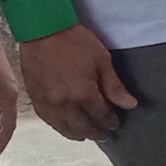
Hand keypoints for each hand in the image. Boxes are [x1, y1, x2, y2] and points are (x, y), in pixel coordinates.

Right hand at [18, 22, 136, 139]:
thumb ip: (114, 86)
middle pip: (83, 127)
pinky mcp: (35, 99)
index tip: (115, 123)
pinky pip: (48, 120)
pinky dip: (59, 126)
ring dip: (77, 134)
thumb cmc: (75, 42)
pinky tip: (65, 126)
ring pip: (64, 128)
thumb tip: (130, 105)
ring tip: (86, 135)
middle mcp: (64, 104)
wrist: (42, 30)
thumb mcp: (102, 60)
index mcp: (83, 95)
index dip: (110, 121)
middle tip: (104, 135)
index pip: (101, 116)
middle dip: (96, 132)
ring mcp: (48, 103)